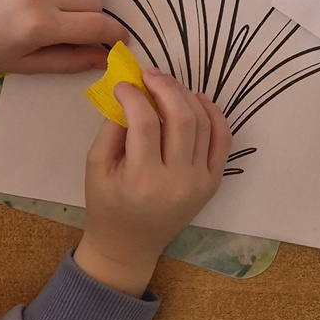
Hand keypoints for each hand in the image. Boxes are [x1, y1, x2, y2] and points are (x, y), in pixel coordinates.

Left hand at [0, 0, 124, 72]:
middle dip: (90, 16)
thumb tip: (105, 58)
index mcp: (41, 27)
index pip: (97, 25)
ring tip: (61, 1)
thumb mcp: (25, 64)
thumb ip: (69, 61)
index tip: (119, 38)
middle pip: (95, 1)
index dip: (115, 33)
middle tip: (70, 24)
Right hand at [75, 70, 230, 296]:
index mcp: (142, 180)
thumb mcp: (96, 166)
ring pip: (203, 123)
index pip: (144, 123)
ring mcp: (200, 182)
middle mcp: (177, 181)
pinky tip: (196, 99)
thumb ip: (111, 127)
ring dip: (186, 96)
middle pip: (181, 118)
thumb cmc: (107, 205)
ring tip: (167, 85)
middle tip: (149, 74)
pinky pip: (222, 139)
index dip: (134, 96)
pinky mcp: (213, 181)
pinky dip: (213, 114)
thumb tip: (130, 91)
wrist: (129, 245)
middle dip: (165, 88)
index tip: (124, 84)